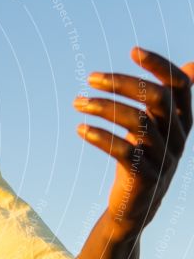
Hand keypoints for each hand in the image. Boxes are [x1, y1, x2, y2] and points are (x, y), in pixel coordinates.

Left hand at [73, 46, 193, 238]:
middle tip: (91, 78)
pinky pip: (124, 152)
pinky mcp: (144, 177)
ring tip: (76, 102)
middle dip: (123, 83)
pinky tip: (80, 128)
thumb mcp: (160, 128)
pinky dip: (100, 137)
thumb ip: (171, 99)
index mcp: (182, 121)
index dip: (159, 65)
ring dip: (103, 107)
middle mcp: (177, 137)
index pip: (180, 85)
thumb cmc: (145, 158)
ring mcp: (163, 157)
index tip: (132, 51)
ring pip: (137, 123)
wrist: (136, 207)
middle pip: (156, 98)